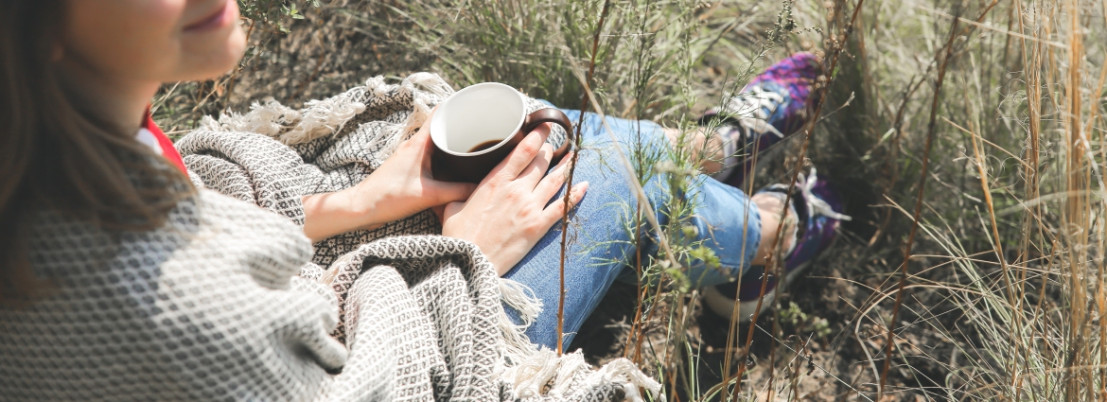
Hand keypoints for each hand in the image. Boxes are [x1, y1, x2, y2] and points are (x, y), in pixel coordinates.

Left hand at [301, 114, 475, 241]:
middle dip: (460, 125)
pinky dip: (444, 157)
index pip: (439, 113)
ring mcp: (411, 155)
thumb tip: (479, 188)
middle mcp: (414, 145)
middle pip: (440, 127)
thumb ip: (457, 191)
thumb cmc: (389, 197)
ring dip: (452, 142)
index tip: (473, 104)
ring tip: (473, 145)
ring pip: (436, 142)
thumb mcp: (429, 195)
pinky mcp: (409, 167)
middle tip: (481, 127)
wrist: (363, 207)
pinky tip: (454, 167)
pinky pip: (431, 155)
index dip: (457, 105)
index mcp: (418, 144)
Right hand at [441, 123, 587, 275]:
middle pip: (541, 162)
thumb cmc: (459, 237)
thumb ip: (459, 193)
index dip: (537, 135)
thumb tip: (456, 189)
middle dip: (549, 150)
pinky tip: (584, 185)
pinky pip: (562, 206)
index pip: (523, 150)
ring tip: (573, 156)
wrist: (471, 262)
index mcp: (495, 182)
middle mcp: (516, 190)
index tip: (545, 126)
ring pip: (555, 180)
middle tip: (552, 145)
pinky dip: (575, 194)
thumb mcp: (452, 207)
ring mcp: (530, 207)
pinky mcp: (538, 226)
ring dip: (566, 166)